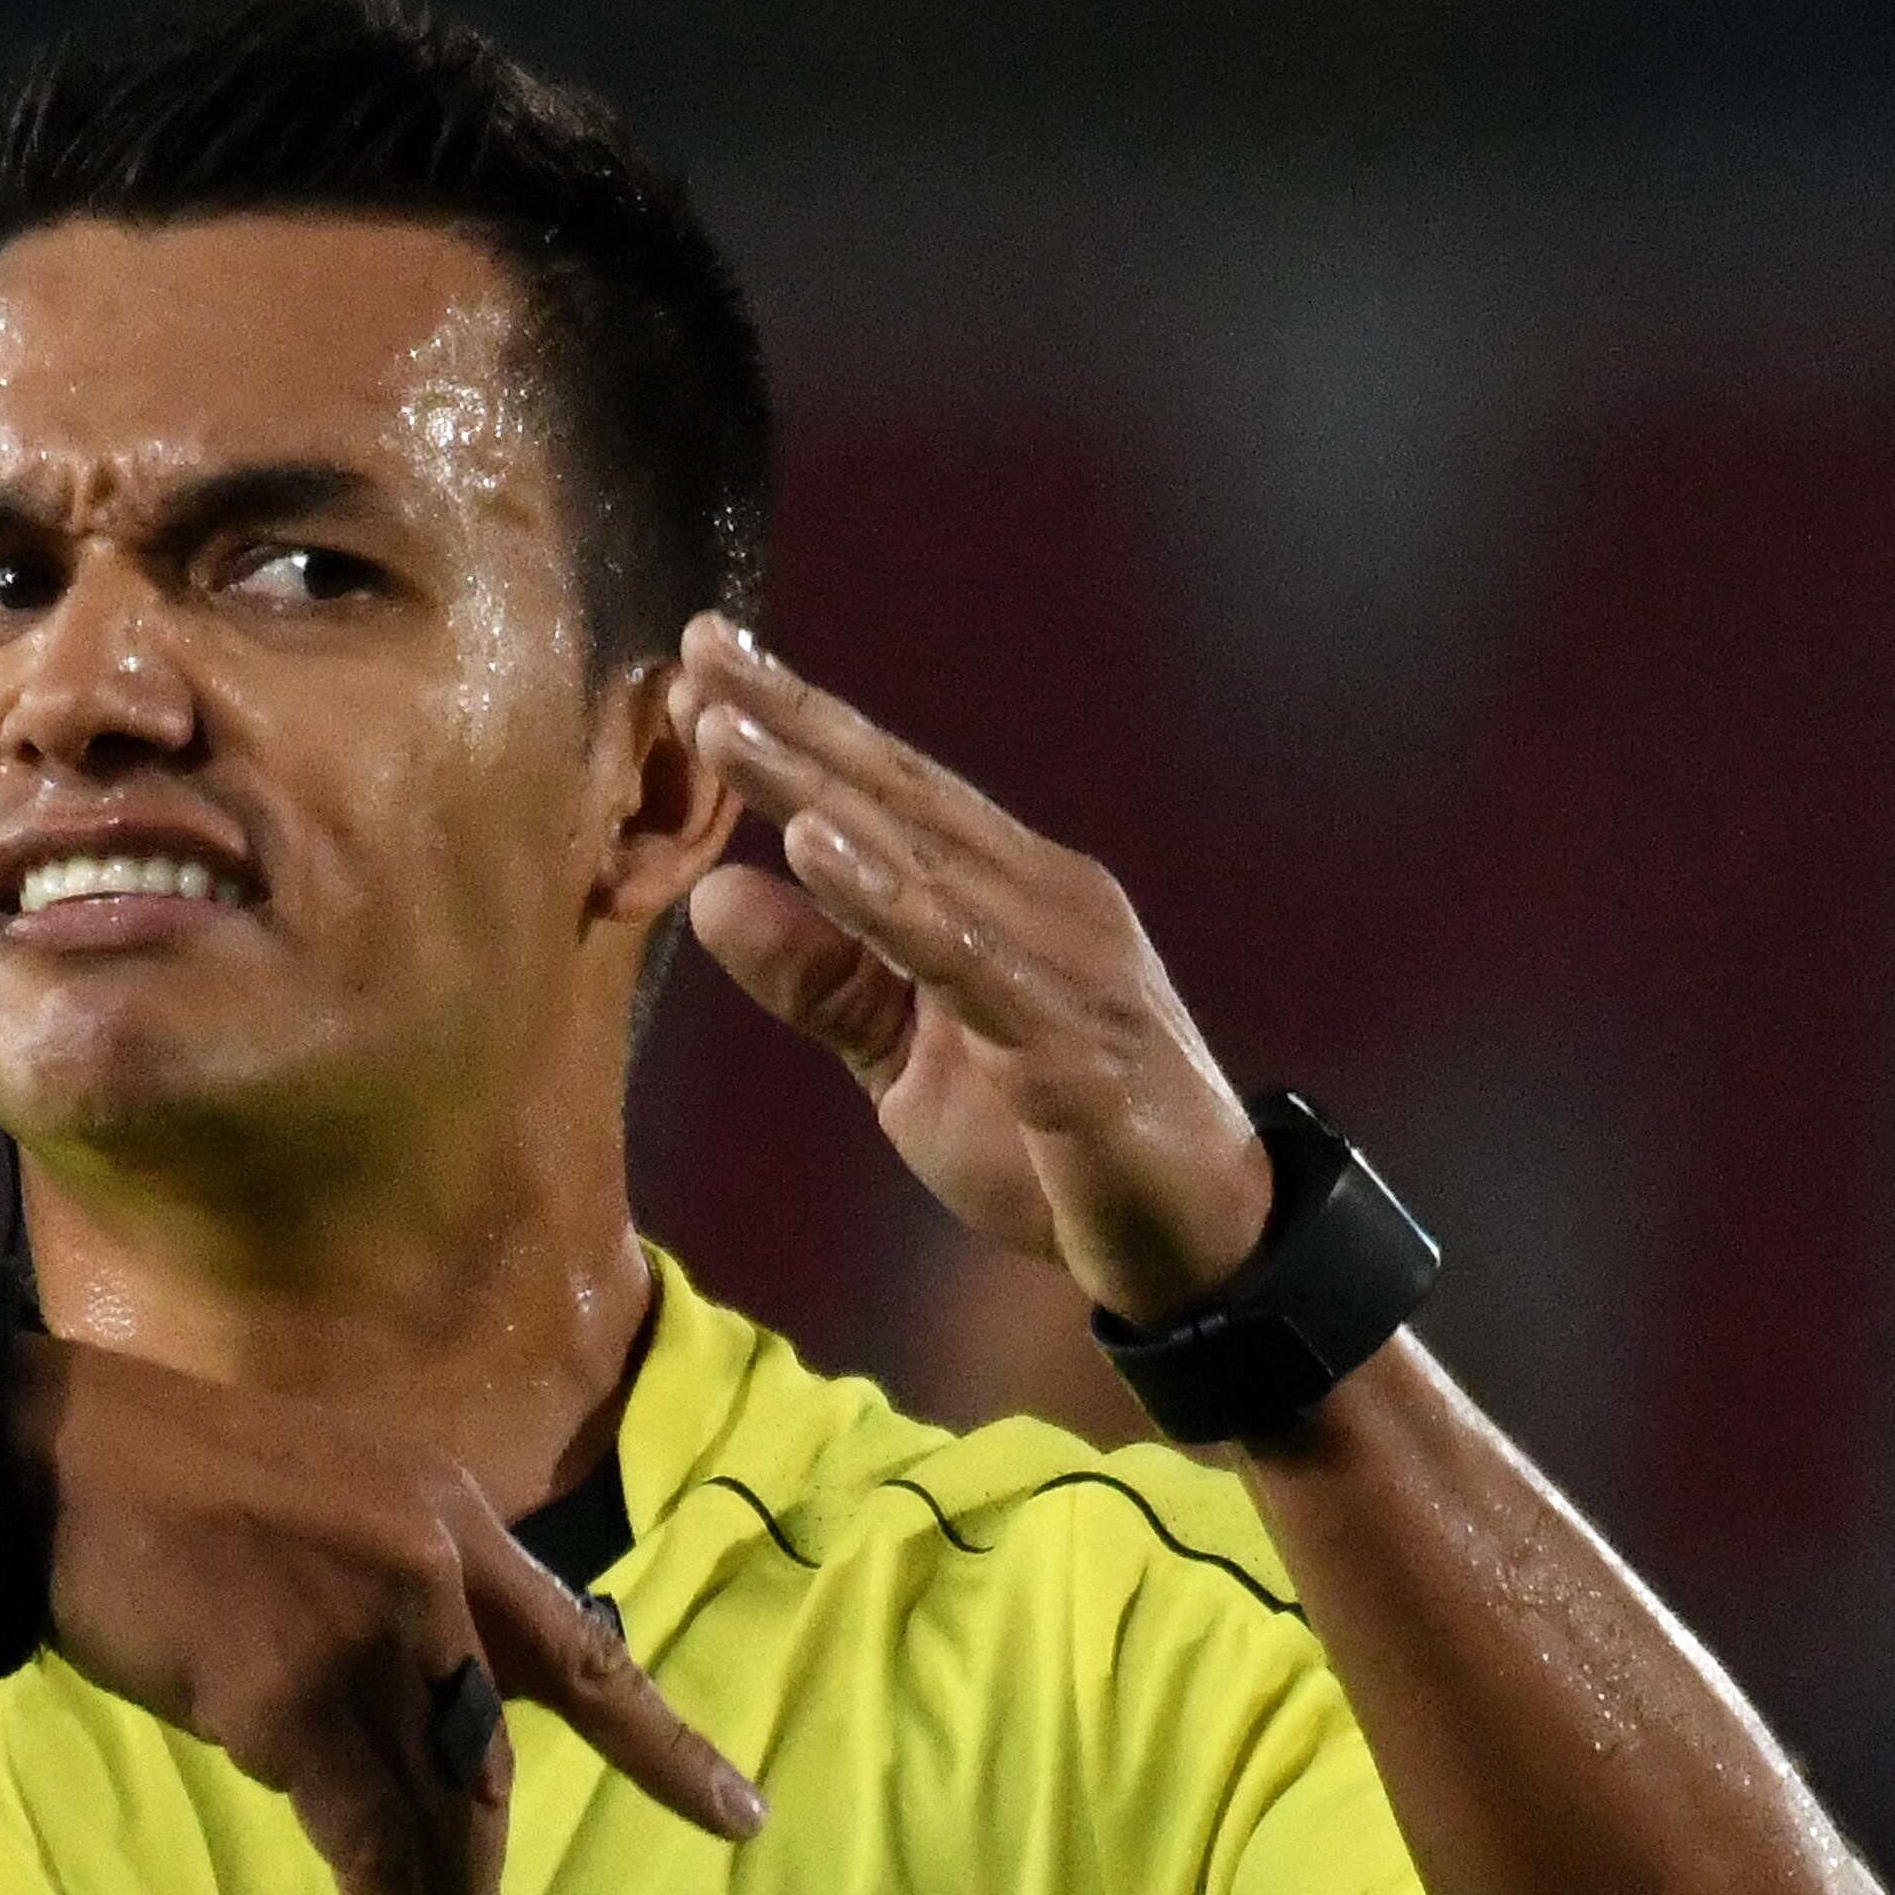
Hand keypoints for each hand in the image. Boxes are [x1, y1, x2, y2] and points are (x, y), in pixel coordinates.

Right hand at [13, 1339, 764, 1894]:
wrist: (59, 1460)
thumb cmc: (170, 1479)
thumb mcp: (328, 1500)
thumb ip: (392, 1586)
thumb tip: (410, 1701)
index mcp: (454, 1521)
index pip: (580, 1651)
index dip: (660, 1744)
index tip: (736, 1815)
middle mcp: (438, 1577)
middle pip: (497, 1758)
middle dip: (489, 1874)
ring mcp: (377, 1637)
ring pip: (439, 1811)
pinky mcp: (301, 1699)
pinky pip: (369, 1837)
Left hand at [670, 612, 1270, 1324]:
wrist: (1192, 1247)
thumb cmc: (1051, 1147)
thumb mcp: (906, 1063)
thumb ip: (823, 978)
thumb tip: (715, 892)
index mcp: (1008, 894)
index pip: (891, 794)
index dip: (801, 725)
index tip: (708, 656)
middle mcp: (1042, 901)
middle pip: (899, 798)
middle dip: (796, 722)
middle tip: (702, 647)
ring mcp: (1062, 967)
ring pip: (921, 862)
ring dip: (818, 790)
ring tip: (728, 729)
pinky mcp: (1068, 1047)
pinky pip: (960, 961)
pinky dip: (886, 901)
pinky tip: (815, 849)